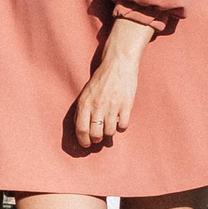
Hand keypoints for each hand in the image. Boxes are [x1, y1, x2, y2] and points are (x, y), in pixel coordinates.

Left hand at [72, 19, 154, 147]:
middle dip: (96, 140)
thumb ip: (82, 109)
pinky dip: (121, 128)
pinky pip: (123, 126)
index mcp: (85, 103)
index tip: (86, 144)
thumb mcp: (86, 93)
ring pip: (109, 132)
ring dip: (109, 134)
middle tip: (98, 139)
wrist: (118, 64)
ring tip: (109, 129)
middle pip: (95, 134)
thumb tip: (81, 129)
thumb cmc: (101, 79)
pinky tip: (120, 122)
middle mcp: (97, 106)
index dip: (83, 140)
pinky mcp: (126, 105)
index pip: (81, 129)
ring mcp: (112, 106)